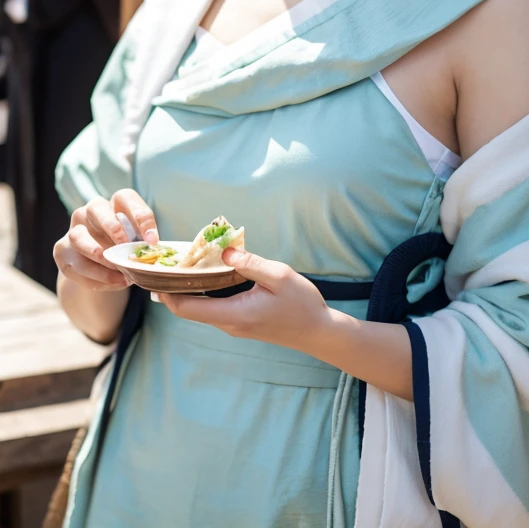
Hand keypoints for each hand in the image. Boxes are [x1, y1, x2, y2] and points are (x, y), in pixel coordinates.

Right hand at [54, 189, 159, 292]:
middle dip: (112, 227)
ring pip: (78, 236)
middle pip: (96, 207)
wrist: (100, 267)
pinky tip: (113, 283)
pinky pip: (75, 264)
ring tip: (117, 272)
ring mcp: (74, 229)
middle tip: (125, 247)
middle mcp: (91, 210)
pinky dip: (94, 277)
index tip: (153, 241)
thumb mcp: (137, 242)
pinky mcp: (62, 250)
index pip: (126, 198)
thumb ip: (142, 244)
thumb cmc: (125, 248)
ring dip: (98, 255)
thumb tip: (152, 253)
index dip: (141, 218)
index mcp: (115, 203)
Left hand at [158, 249, 332, 352]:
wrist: (318, 332)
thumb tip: (224, 251)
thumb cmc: (302, 304)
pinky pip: (212, 306)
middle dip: (172, 286)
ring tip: (181, 261)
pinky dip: (202, 290)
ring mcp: (233, 325)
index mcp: (233, 314)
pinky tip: (205, 271)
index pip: (186, 308)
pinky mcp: (239, 321)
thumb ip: (250, 263)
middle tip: (164, 261)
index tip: (155, 273)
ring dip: (187, 287)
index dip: (165, 293)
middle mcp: (228, 323)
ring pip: (199, 307)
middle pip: (188, 308)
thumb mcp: (279, 276)